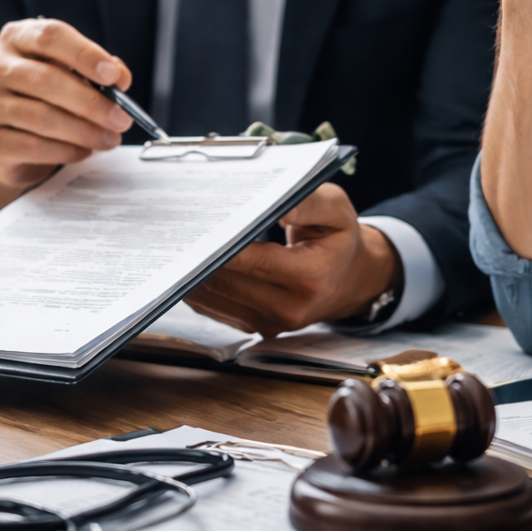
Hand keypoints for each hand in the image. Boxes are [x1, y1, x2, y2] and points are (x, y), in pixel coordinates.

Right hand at [0, 18, 133, 217]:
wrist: (13, 140)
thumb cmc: (48, 98)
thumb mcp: (73, 74)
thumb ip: (98, 72)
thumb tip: (120, 78)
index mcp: (17, 38)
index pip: (50, 36)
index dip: (85, 55)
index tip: (113, 76)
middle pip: (46, 80)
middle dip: (91, 102)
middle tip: (121, 119)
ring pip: (42, 117)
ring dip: (84, 131)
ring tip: (110, 138)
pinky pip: (34, 146)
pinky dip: (67, 150)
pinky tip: (84, 150)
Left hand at [185, 184, 401, 336]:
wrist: (351, 280)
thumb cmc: (339, 240)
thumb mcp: (337, 210)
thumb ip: (309, 202)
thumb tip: (277, 205)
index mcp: (310, 277)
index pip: (253, 260)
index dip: (222, 244)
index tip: (199, 225)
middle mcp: (289, 307)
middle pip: (226, 281)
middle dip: (201, 256)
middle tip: (180, 230)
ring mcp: (271, 323)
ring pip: (213, 297)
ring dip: (193, 273)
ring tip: (182, 246)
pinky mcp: (257, 327)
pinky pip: (215, 308)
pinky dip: (201, 287)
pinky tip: (194, 265)